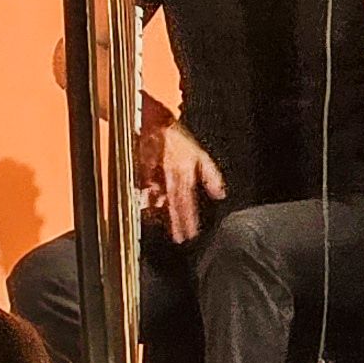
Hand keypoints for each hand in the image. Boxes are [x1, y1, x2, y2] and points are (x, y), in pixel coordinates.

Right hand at [139, 120, 225, 243]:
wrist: (156, 124)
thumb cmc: (178, 139)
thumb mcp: (201, 155)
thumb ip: (210, 176)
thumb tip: (220, 193)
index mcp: (184, 173)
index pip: (187, 201)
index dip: (189, 219)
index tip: (191, 233)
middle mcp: (169, 175)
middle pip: (173, 204)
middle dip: (176, 223)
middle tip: (179, 239)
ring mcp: (154, 174)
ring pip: (158, 198)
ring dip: (162, 215)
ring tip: (167, 228)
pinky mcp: (143, 171)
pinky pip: (146, 190)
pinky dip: (148, 201)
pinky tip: (150, 210)